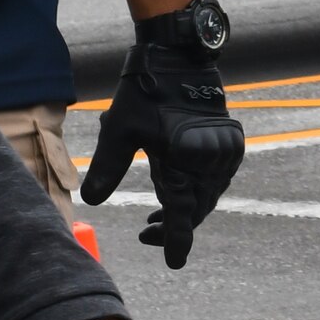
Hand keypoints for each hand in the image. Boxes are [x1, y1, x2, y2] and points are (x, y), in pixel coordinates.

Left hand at [80, 55, 244, 269]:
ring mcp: (222, 153)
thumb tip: (91, 202)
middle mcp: (209, 162)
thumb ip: (108, 168)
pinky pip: (216, 180)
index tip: (174, 263)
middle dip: (173, 226)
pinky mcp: (228, 143)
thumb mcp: (119, 130)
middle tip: (147, 234)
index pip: (182, 215)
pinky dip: (198, 192)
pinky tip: (178, 192)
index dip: (176, 241)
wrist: (179, 56)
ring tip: (156, 218)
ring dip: (186, 210)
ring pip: (207, 196)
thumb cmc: (146, 90)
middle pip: (196, 209)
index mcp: (183, 163)